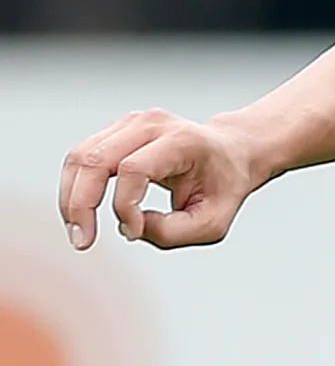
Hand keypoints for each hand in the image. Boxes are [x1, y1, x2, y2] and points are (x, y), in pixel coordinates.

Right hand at [60, 111, 270, 250]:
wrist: (232, 153)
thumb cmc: (223, 187)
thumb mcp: (212, 222)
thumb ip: (173, 233)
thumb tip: (130, 228)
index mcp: (182, 141)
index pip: (134, 168)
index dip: (124, 205)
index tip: (134, 232)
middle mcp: (152, 124)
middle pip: (96, 160)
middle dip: (80, 204)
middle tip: (82, 241)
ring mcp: (131, 123)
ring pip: (80, 157)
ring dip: (71, 197)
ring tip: (79, 231)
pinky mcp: (116, 131)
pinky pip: (82, 158)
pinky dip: (75, 188)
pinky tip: (82, 213)